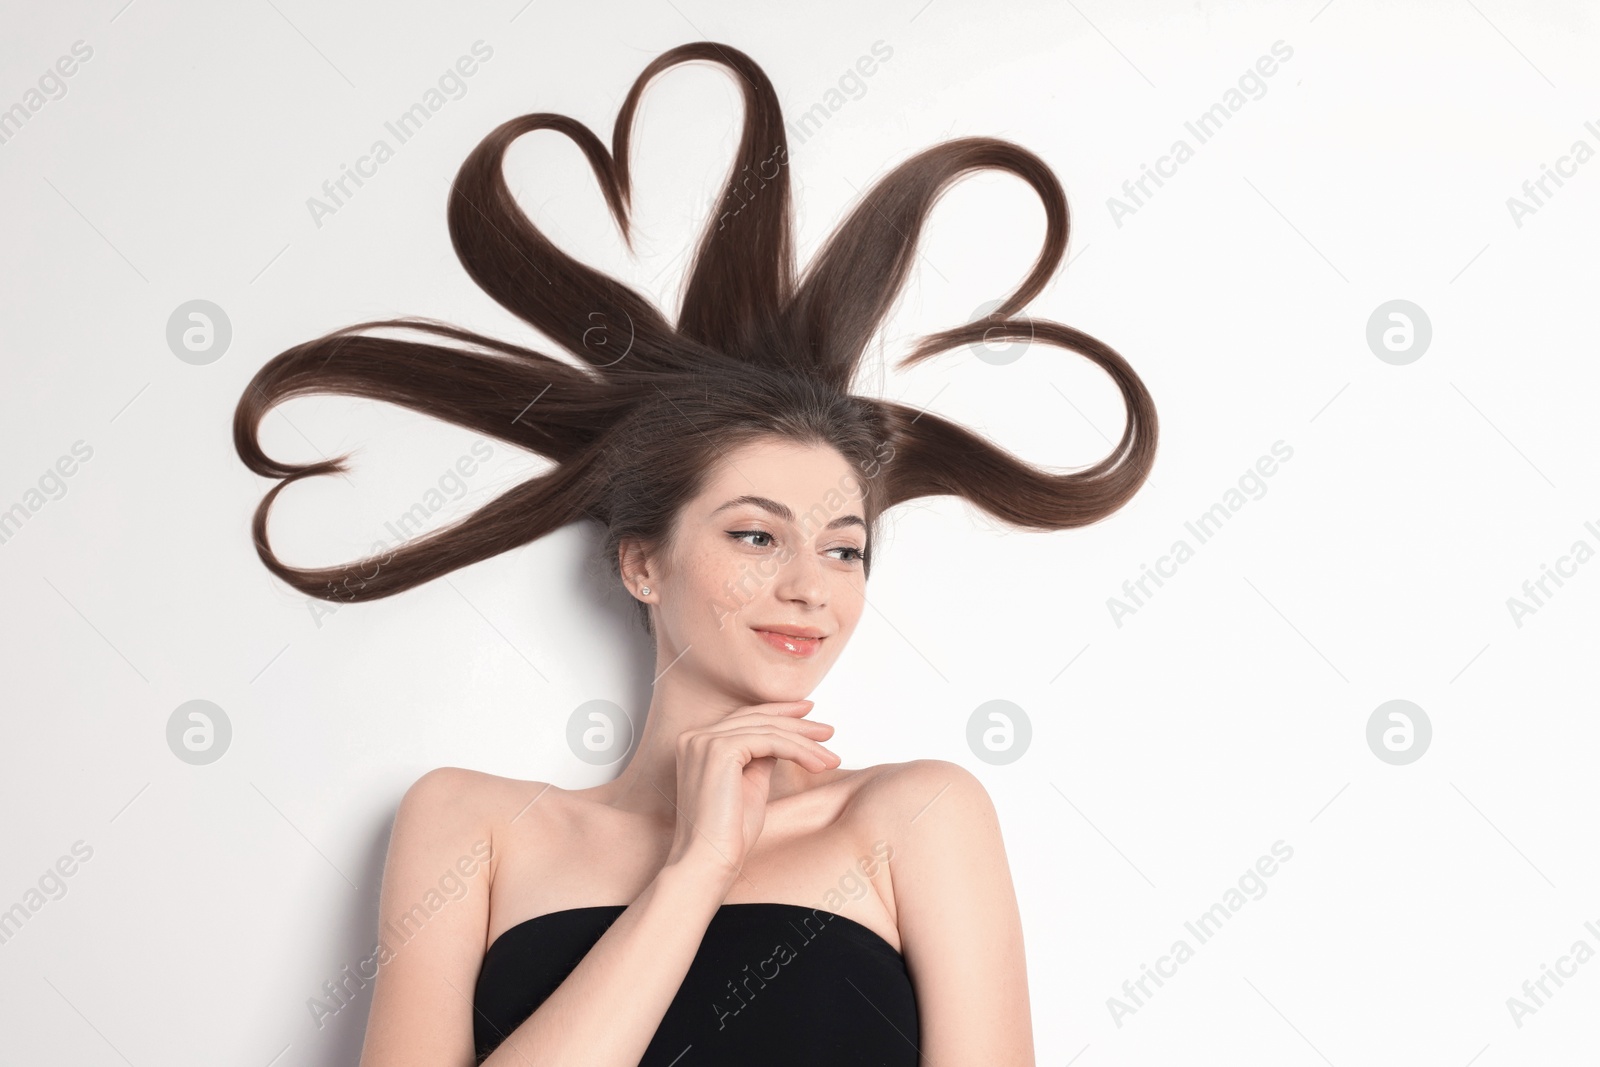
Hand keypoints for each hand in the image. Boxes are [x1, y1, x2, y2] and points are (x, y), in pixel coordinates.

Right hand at [663, 700, 838, 884]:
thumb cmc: (729, 833)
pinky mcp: (719, 750)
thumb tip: (782, 741)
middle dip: (798, 724)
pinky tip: (818, 765)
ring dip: (805, 743)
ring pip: (768, 730)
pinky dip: (798, 751)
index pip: (745, 718)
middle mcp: (696, 737)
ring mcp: (705, 741)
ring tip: (831, 758)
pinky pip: (770, 741)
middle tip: (828, 731)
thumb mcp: (751, 785)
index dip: (778, 712)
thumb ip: (761, 758)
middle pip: (758, 719)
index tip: (808, 713)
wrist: (709, 861)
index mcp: (698, 743)